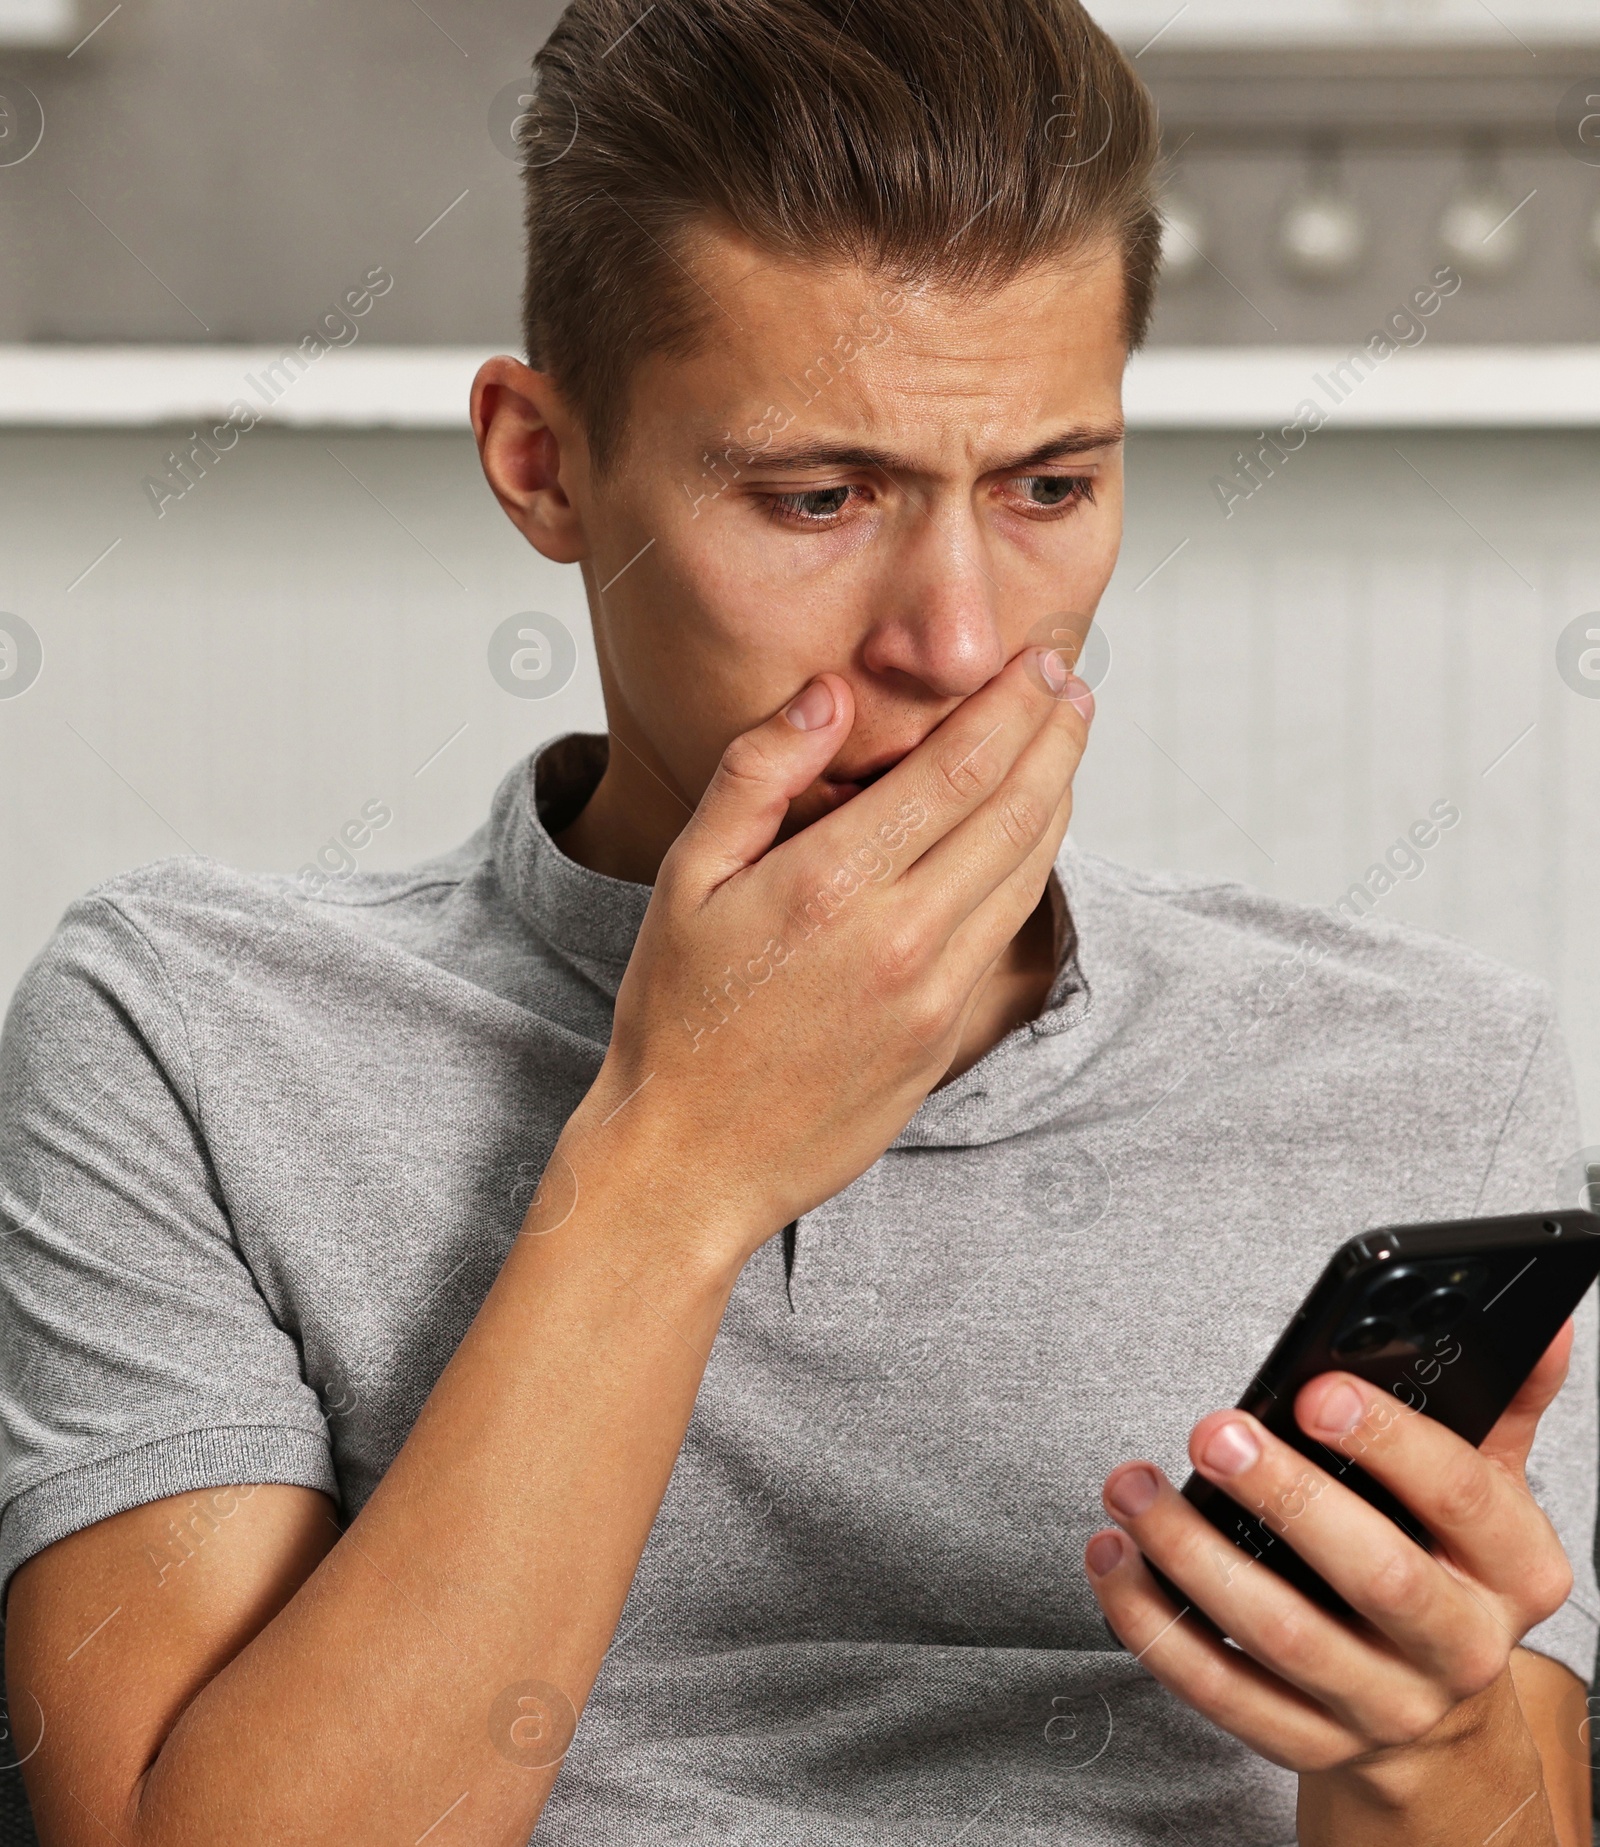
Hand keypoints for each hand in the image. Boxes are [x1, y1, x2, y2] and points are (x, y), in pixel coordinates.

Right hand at [559, 648, 1092, 1262]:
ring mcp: (933, 993)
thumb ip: (757, 774)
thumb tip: (828, 694)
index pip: (959, 769)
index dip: (1013, 706)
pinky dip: (1031, 868)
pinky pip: (1006, 931)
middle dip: (1056, 735)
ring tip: (1065, 743)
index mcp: (830, 885)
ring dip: (1057, 796)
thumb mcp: (685, 879)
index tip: (1037, 661)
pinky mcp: (945, 1036)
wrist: (690, 1160)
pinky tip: (1026, 835)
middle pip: (1016, 811)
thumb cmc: (677, 1016)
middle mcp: (898, 936)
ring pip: (1027, 872)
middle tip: (1072, 683)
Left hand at [1085, 1325, 1576, 1809]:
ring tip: (1135, 1487)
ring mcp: (1384, 1705)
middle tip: (1213, 1431)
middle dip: (1286, 1497)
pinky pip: (1223, 1693)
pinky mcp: (1310, 1743)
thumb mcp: (1490, 1486)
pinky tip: (1115, 1558)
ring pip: (1285, 1639)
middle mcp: (1460, 1647)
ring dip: (1195, 1557)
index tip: (1316, 1391)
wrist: (1439, 1715)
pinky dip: (1158, 1627)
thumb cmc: (1448, 1564)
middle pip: (1377, 1575)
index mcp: (1515, 1570)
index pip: (1463, 1498)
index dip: (1393, 1442)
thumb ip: (1503, 1402)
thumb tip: (1544, 1323)